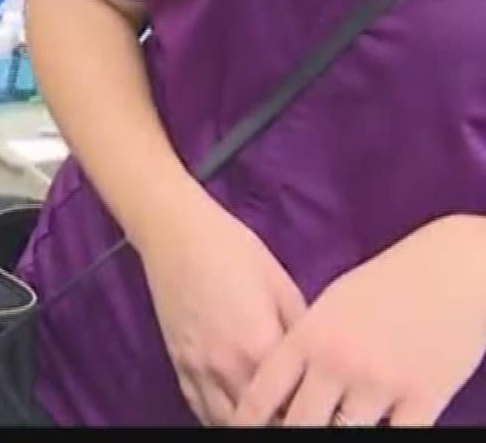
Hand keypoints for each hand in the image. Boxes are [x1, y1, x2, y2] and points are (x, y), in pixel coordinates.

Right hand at [136, 198, 306, 424]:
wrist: (176, 232)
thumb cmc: (234, 251)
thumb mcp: (284, 289)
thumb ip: (300, 335)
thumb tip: (318, 365)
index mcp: (260, 346)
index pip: (292, 403)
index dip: (311, 411)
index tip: (326, 410)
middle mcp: (225, 366)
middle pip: (258, 421)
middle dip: (281, 421)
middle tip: (299, 414)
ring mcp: (197, 367)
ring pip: (225, 422)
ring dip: (249, 423)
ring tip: (271, 417)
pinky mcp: (178, 363)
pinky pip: (198, 408)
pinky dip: (219, 417)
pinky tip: (237, 413)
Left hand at [230, 216, 485, 427]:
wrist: (451, 268)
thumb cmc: (387, 283)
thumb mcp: (329, 306)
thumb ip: (300, 344)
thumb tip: (272, 378)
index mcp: (309, 337)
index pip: (262, 395)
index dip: (247, 421)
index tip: (243, 430)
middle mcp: (337, 362)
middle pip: (298, 423)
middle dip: (286, 433)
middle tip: (284, 435)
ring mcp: (380, 382)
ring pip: (342, 435)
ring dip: (334, 437)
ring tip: (326, 433)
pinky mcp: (423, 396)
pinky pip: (395, 437)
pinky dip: (380, 439)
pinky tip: (372, 433)